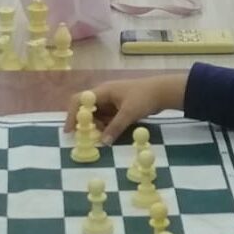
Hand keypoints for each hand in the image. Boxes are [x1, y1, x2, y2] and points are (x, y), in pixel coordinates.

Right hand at [64, 75, 187, 143]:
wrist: (163, 92)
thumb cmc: (144, 97)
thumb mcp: (129, 113)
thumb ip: (115, 127)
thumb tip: (103, 142)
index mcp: (103, 91)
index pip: (79, 100)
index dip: (72, 114)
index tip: (70, 130)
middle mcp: (104, 95)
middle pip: (86, 109)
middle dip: (85, 124)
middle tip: (87, 138)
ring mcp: (111, 101)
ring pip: (96, 116)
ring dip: (97, 127)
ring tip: (103, 137)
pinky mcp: (118, 107)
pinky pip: (106, 118)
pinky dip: (106, 126)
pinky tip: (111, 134)